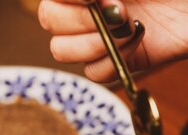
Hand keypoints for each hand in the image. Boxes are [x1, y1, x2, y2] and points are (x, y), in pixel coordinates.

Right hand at [38, 0, 187, 81]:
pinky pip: (100, 75)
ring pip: (68, 52)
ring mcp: (115, 31)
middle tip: (117, 8)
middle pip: (51, 22)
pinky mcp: (136, 58)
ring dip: (89, 44)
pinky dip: (110, 66)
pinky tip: (134, 48)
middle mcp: (100, 1)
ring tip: (127, 28)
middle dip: (73, 19)